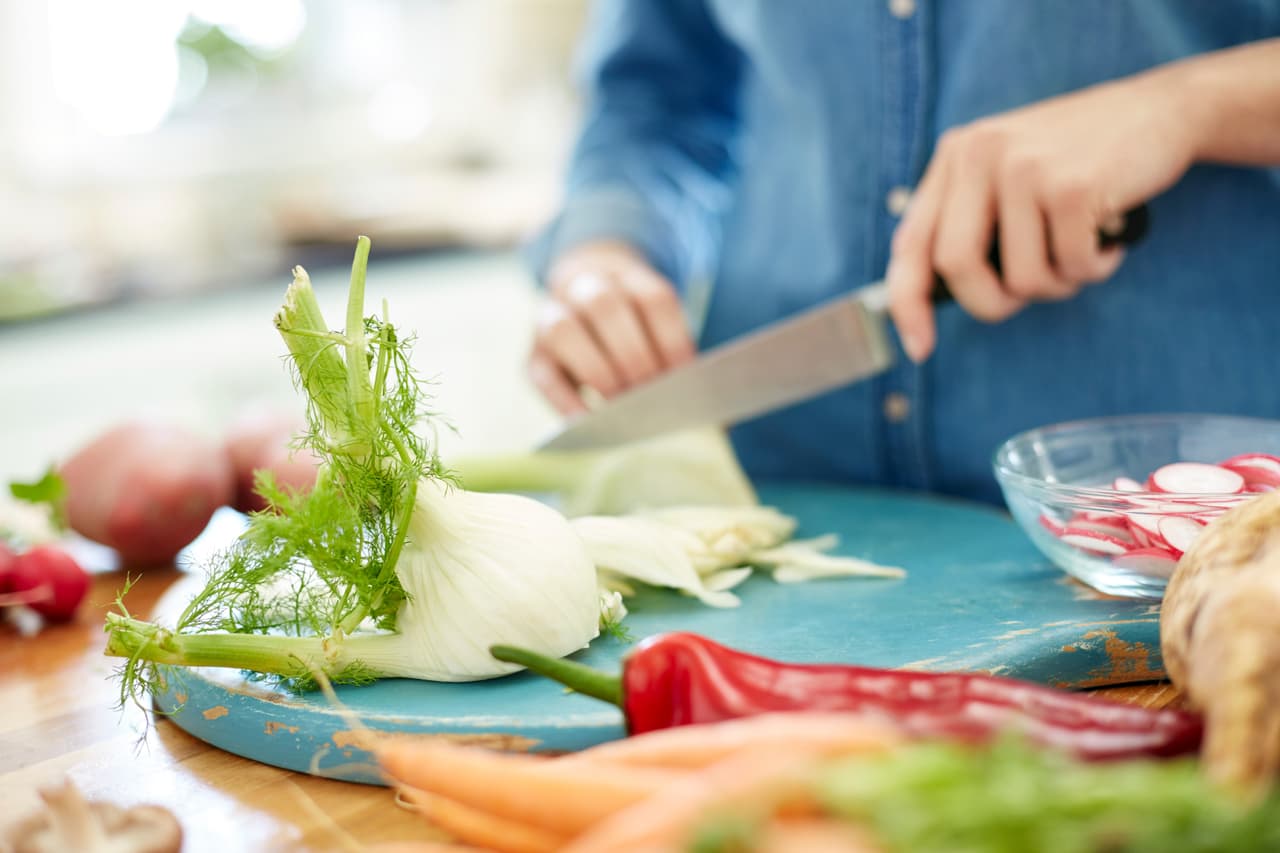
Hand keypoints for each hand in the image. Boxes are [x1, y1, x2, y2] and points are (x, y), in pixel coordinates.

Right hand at [529, 240, 694, 414]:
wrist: (579, 304)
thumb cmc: (631, 326)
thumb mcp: (650, 321)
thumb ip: (667, 348)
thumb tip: (684, 390)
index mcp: (625, 275)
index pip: (652, 298)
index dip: (672, 339)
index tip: (687, 377)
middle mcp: (583, 286)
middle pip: (605, 305)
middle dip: (633, 354)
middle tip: (652, 392)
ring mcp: (549, 317)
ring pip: (563, 330)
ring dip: (597, 371)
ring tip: (621, 404)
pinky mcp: (533, 355)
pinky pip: (542, 375)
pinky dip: (564, 400)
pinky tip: (587, 421)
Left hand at [887, 68, 1197, 361]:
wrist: (1163, 110)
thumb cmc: (1082, 159)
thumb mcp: (1011, 172)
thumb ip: (971, 218)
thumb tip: (937, 295)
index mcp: (955, 156)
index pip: (910, 244)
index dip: (907, 304)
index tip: (919, 348)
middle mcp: (979, 155)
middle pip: (955, 267)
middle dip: (990, 303)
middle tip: (1024, 299)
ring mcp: (1024, 168)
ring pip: (1021, 277)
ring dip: (1057, 285)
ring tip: (1080, 250)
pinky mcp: (1071, 187)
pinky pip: (1072, 267)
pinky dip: (1094, 268)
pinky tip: (1108, 235)